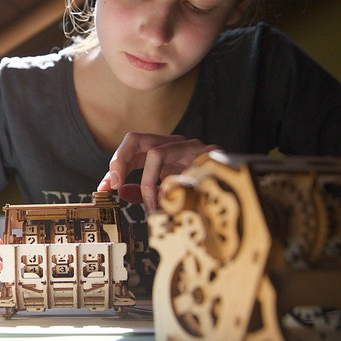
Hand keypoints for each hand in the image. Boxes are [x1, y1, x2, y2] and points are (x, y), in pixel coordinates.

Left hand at [97, 132, 219, 211]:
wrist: (238, 187)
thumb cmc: (201, 189)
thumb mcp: (166, 192)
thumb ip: (142, 191)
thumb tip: (121, 190)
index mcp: (161, 151)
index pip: (129, 152)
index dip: (113, 168)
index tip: (103, 188)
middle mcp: (172, 144)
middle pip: (134, 138)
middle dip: (119, 160)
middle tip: (113, 184)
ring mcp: (188, 146)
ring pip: (154, 150)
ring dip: (145, 180)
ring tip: (148, 202)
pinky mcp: (203, 153)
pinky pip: (177, 165)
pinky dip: (164, 184)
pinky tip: (165, 201)